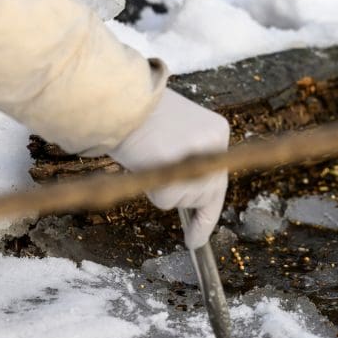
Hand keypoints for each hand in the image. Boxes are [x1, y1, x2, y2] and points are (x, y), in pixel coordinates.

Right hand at [110, 90, 230, 249]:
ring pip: (187, 199)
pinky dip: (153, 191)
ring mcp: (198, 156)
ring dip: (165, 191)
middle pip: (208, 193)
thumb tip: (191, 199)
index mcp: (217, 130)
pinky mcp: (177, 168)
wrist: (117, 98)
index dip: (208, 210)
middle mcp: (215, 143)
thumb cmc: (139, 117)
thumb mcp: (177, 132)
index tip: (196, 238)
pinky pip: (167, 200)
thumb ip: (191, 159)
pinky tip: (145, 163)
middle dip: (188, 204)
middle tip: (180, 216)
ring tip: (149, 159)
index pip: (220, 177)